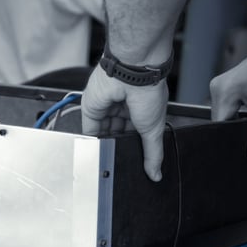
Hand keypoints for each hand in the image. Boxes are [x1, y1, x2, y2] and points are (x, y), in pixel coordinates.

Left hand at [82, 64, 168, 181]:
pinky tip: (96, 148)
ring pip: (103, 133)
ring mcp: (106, 109)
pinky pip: (89, 130)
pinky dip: (92, 141)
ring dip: (105, 144)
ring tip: (111, 150)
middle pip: (117, 134)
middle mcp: (123, 110)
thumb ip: (153, 153)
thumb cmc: (148, 92)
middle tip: (121, 156)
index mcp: (141, 111)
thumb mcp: (154, 129)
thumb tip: (156, 173)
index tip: (134, 160)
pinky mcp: (91, 110)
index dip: (133, 146)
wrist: (132, 73)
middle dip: (119, 145)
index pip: (134, 135)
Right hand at [210, 36, 246, 163]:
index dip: (232, 132)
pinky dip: (235, 107)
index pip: (221, 124)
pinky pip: (224, 102)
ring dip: (236, 114)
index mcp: (225, 92)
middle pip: (220, 119)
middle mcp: (216, 87)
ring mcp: (217, 84)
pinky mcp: (222, 83)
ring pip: (222, 111)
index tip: (244, 133)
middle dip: (236, 122)